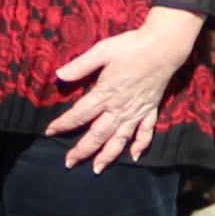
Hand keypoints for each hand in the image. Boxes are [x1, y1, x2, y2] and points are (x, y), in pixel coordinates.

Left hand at [46, 11, 202, 172]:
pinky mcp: (150, 109)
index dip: (63, 124)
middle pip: (97, 135)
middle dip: (82, 150)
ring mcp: (136, 111)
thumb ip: (80, 66)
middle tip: (69, 162)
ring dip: (108, 156)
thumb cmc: (131, 46)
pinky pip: (146, 132)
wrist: (164, 46)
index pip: (79, 114)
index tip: (50, 132)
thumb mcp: (102, 51)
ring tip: (97, 169)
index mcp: (105, 94)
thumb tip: (57, 75)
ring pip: (120, 139)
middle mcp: (120, 108)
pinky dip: (141, 145)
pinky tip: (135, 156)